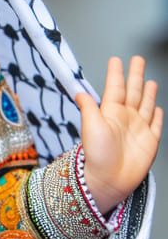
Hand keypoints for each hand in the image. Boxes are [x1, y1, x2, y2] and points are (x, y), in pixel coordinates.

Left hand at [76, 56, 162, 214]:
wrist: (108, 179)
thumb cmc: (96, 154)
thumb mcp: (90, 125)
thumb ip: (88, 107)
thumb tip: (79, 92)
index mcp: (110, 111)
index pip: (115, 87)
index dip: (116, 73)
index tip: (116, 59)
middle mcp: (125, 117)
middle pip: (133, 91)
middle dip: (136, 75)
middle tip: (138, 59)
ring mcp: (138, 128)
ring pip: (146, 104)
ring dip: (148, 92)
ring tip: (150, 80)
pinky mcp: (149, 141)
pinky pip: (156, 124)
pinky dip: (157, 115)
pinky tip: (158, 107)